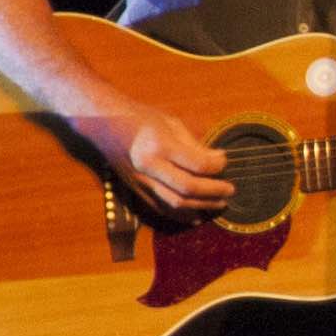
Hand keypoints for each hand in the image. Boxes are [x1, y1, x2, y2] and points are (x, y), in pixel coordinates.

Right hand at [99, 100, 234, 215]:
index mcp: (159, 145)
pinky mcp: (135, 189)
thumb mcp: (171, 124)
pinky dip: (180, 216)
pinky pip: (160, 209)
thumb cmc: (141, 119)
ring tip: (220, 203)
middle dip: (214, 192)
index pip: (197, 164)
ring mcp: (141, 180)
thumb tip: (219, 160)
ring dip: (202, 206)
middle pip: (188, 188)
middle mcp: (149, 166)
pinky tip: (197, 216)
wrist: (104, 125)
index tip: (225, 161)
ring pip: (175, 204)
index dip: (217, 166)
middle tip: (230, 190)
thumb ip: (195, 145)